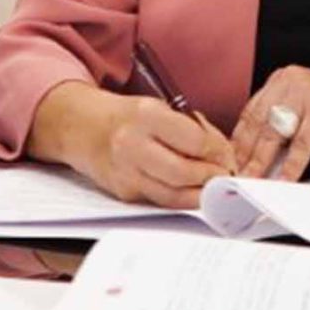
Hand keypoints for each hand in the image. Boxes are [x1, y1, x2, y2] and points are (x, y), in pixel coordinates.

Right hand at [82, 94, 235, 209]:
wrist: (81, 128)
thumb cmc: (127, 117)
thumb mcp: (159, 108)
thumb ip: (192, 129)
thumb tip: (224, 154)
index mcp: (146, 115)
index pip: (194, 140)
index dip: (218, 152)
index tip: (228, 157)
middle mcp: (132, 144)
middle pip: (183, 173)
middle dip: (211, 178)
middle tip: (225, 177)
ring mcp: (125, 172)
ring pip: (173, 195)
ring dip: (200, 195)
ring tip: (213, 188)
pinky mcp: (123, 193)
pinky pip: (160, 201)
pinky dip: (181, 198)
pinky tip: (191, 191)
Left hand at [229, 66, 309, 179]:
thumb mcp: (305, 114)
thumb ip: (282, 130)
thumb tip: (259, 157)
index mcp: (282, 79)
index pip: (251, 111)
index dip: (239, 138)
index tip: (231, 158)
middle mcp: (290, 82)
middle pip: (258, 123)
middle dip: (245, 152)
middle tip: (236, 174)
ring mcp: (305, 96)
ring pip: (274, 134)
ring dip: (261, 161)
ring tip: (253, 180)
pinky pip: (300, 145)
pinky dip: (291, 166)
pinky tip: (284, 179)